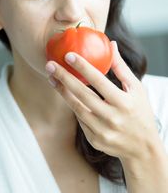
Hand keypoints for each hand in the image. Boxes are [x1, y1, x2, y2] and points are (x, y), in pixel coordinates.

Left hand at [45, 41, 160, 162]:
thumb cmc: (140, 112)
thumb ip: (121, 67)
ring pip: (77, 108)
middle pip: (82, 95)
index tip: (68, 55)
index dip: (83, 67)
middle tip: (50, 65)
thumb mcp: (136, 88)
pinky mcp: (95, 140)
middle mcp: (112, 118)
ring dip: (62, 92)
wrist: (143, 148)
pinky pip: (80, 120)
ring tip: (52, 78)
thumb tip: (111, 44)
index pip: (99, 81)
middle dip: (64, 78)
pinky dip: (73, 106)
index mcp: (123, 102)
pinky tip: (66, 95)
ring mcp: (102, 131)